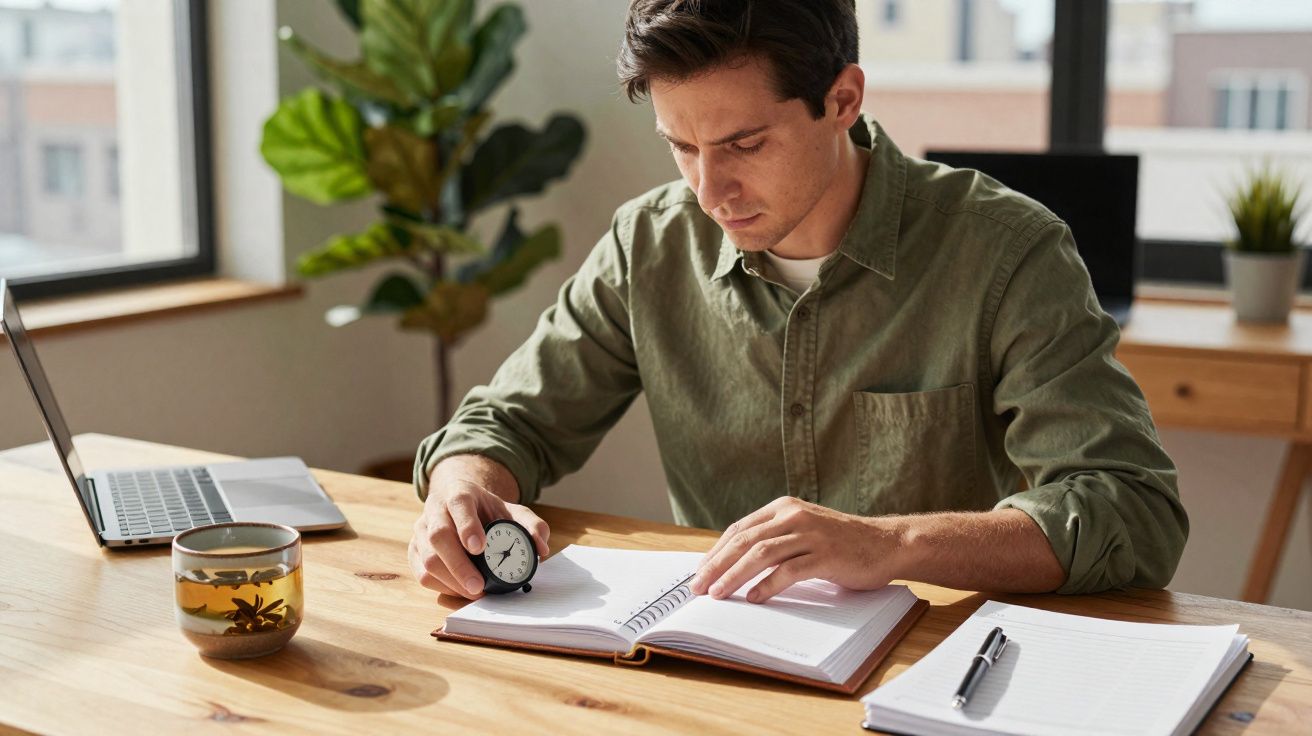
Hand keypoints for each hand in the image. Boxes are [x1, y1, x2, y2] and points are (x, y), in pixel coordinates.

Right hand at [408, 455, 549, 599]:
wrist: (457, 502)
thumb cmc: (486, 510)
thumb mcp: (511, 510)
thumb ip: (531, 524)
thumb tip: (542, 549)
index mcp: (458, 493)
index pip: (459, 504)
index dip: (467, 526)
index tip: (479, 547)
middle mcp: (435, 509)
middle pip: (438, 536)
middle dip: (458, 565)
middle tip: (479, 586)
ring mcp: (420, 530)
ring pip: (427, 558)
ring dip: (451, 581)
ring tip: (475, 592)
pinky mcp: (414, 550)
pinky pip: (421, 573)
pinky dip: (442, 587)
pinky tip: (461, 591)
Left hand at [688, 497, 910, 603]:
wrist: (886, 543)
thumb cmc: (842, 542)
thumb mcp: (803, 530)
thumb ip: (775, 539)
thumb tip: (734, 565)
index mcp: (784, 507)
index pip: (739, 529)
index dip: (716, 552)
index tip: (700, 572)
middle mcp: (794, 515)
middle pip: (744, 540)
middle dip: (717, 565)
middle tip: (698, 587)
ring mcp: (810, 534)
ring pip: (761, 553)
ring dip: (734, 576)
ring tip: (718, 594)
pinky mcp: (826, 554)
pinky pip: (789, 570)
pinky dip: (768, 585)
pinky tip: (755, 598)